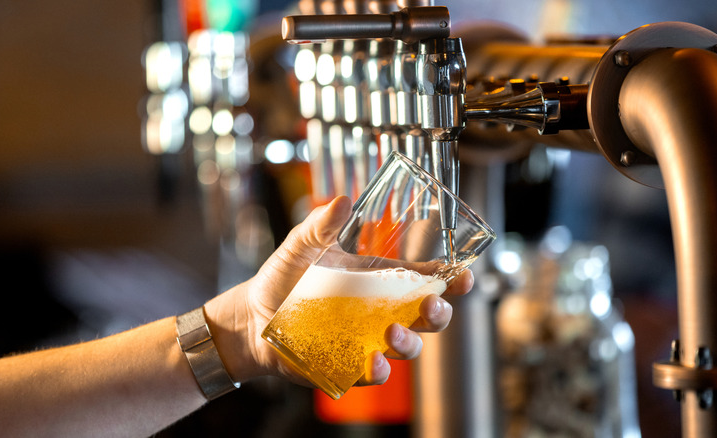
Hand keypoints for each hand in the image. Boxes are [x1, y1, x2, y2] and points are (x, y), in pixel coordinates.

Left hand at [204, 196, 473, 386]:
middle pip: (428, 316)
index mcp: (379, 279)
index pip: (425, 279)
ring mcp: (368, 340)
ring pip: (408, 346)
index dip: (451, 279)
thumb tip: (341, 200)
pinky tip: (374, 361)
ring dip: (410, 341)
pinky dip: (379, 370)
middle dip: (440, 312)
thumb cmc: (283, 277)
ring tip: (392, 332)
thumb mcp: (301, 245)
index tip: (463, 276)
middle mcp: (381, 311)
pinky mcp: (348, 365)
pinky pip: (374, 373)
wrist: (253, 315)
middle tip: (432, 305)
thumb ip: (320, 224)